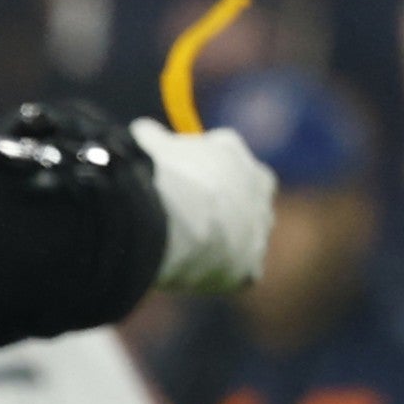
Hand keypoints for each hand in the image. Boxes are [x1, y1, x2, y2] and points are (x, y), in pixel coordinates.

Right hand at [133, 120, 274, 291]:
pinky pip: (237, 271)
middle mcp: (257, 185)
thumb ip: (152, 138)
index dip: (195, 167)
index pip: (218, 154)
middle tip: (185, 214)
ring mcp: (258, 228)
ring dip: (224, 239)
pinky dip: (220, 272)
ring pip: (244, 233)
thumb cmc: (158, 177)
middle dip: (221, 203)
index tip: (175, 177)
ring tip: (184, 246)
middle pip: (242, 193)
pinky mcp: (251, 266)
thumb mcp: (148, 146)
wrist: (172, 221)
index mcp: (230, 151)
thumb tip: (144, 131)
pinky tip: (192, 271)